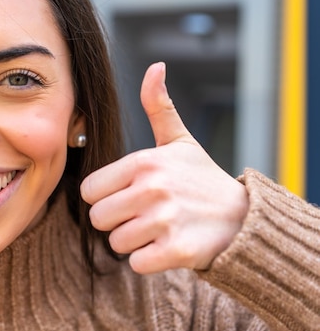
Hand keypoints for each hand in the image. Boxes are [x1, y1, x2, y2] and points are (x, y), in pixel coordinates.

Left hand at [81, 62, 248, 272]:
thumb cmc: (202, 178)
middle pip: (98, 218)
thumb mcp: (179, 140)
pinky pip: (136, 263)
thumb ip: (159, 106)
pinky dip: (148, 260)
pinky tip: (166, 246)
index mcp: (143, 162)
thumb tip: (155, 67)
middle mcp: (151, 189)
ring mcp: (164, 220)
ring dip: (133, 241)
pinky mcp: (175, 250)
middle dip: (117, 221)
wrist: (243, 218)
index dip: (105, 196)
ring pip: (116, 243)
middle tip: (143, 214)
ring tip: (157, 228)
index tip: (127, 195)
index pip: (89, 190)